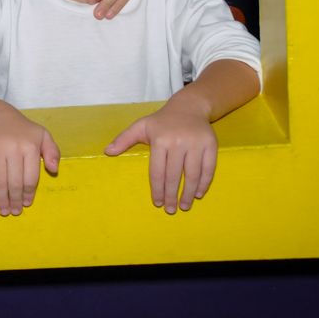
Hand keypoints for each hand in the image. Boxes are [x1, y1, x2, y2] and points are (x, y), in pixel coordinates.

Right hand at [0, 110, 60, 215]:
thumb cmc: (24, 131)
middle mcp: (13, 147)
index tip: (27, 203)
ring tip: (4, 211)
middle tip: (15, 212)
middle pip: (14, 181)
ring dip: (2, 199)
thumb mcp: (43, 136)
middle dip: (15, 200)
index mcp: (30, 146)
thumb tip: (54, 169)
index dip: (28, 193)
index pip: (30, 177)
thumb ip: (53, 152)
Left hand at [104, 96, 216, 213]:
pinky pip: (208, 168)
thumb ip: (124, 139)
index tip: (157, 202)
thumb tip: (107, 151)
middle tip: (170, 210)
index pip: (157, 171)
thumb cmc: (162, 121)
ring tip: (184, 206)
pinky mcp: (211, 144)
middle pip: (173, 175)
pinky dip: (204, 183)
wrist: (189, 107)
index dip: (157, 189)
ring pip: (192, 174)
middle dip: (171, 195)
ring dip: (188, 193)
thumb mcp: (140, 126)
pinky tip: (198, 194)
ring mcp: (196, 143)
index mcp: (160, 140)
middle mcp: (178, 142)